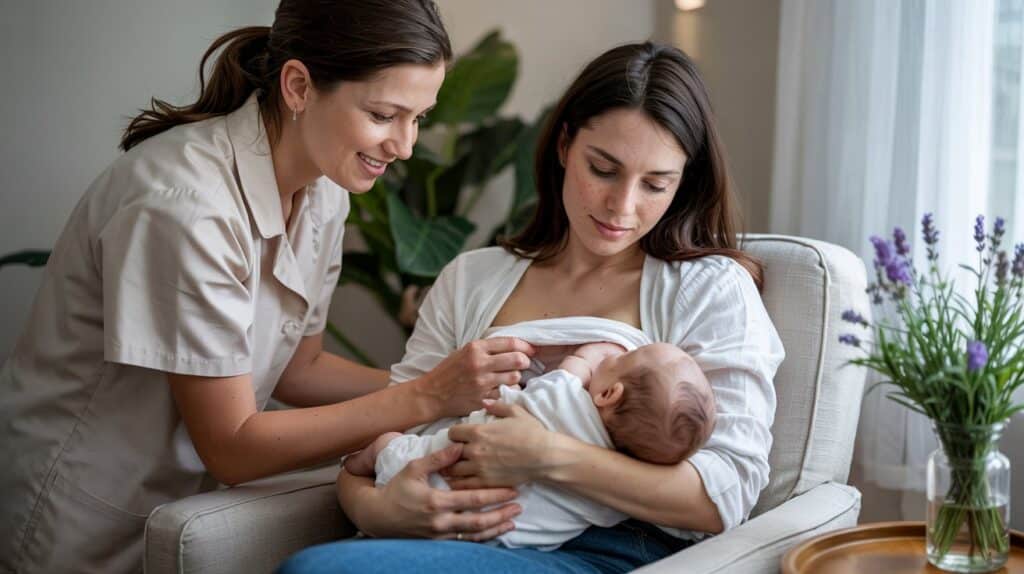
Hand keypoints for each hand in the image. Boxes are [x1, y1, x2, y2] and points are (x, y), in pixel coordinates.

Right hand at [349, 444, 522, 540]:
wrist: (378, 517)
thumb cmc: (396, 489)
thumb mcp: (414, 469)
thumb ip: (438, 459)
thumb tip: (460, 445)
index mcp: (436, 501)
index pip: (473, 499)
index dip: (495, 495)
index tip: (512, 489)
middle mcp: (440, 521)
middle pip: (478, 520)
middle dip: (501, 513)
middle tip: (519, 506)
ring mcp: (440, 535)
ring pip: (473, 535)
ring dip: (495, 528)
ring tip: (512, 522)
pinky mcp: (438, 542)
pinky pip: (464, 542)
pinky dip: (481, 538)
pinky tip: (494, 533)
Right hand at [416, 337, 534, 416]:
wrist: (431, 394)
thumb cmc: (448, 372)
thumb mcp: (464, 352)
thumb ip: (486, 348)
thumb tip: (513, 347)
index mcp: (475, 348)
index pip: (510, 343)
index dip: (525, 346)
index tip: (531, 350)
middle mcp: (479, 364)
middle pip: (517, 360)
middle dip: (525, 362)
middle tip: (524, 364)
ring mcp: (482, 383)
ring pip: (515, 378)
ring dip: (517, 378)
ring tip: (511, 378)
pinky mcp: (482, 399)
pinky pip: (507, 394)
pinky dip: (509, 392)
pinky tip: (504, 390)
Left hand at [443, 401, 557, 488]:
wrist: (544, 456)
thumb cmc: (532, 432)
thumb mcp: (516, 412)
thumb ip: (497, 406)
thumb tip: (484, 402)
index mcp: (478, 432)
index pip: (452, 433)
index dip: (455, 434)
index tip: (461, 437)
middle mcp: (474, 450)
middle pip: (450, 452)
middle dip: (452, 452)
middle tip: (457, 454)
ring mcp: (478, 468)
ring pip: (453, 470)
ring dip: (452, 468)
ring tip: (456, 468)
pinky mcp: (486, 483)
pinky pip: (463, 485)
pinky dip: (458, 484)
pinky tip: (460, 482)